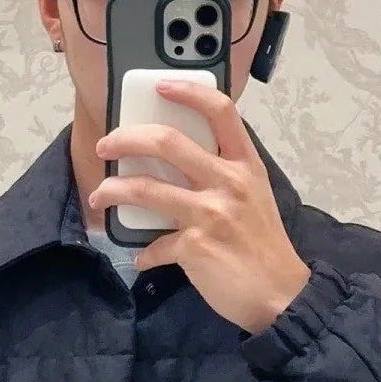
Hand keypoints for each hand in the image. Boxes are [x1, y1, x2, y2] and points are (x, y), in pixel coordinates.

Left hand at [88, 81, 310, 335]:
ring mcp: (210, 213)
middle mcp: (229, 182)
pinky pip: (155, 245)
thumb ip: (225, 177)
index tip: (160, 86)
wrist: (281, 295)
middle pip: (167, 142)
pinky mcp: (194, 246)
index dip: (188, 92)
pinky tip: (142, 258)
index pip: (221, 111)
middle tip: (106, 146)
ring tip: (99, 196)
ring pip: (145, 189)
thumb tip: (181, 168)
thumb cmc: (265, 248)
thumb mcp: (256, 199)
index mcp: (246, 166)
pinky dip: (145, 253)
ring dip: (113, 190)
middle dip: (125, 139)